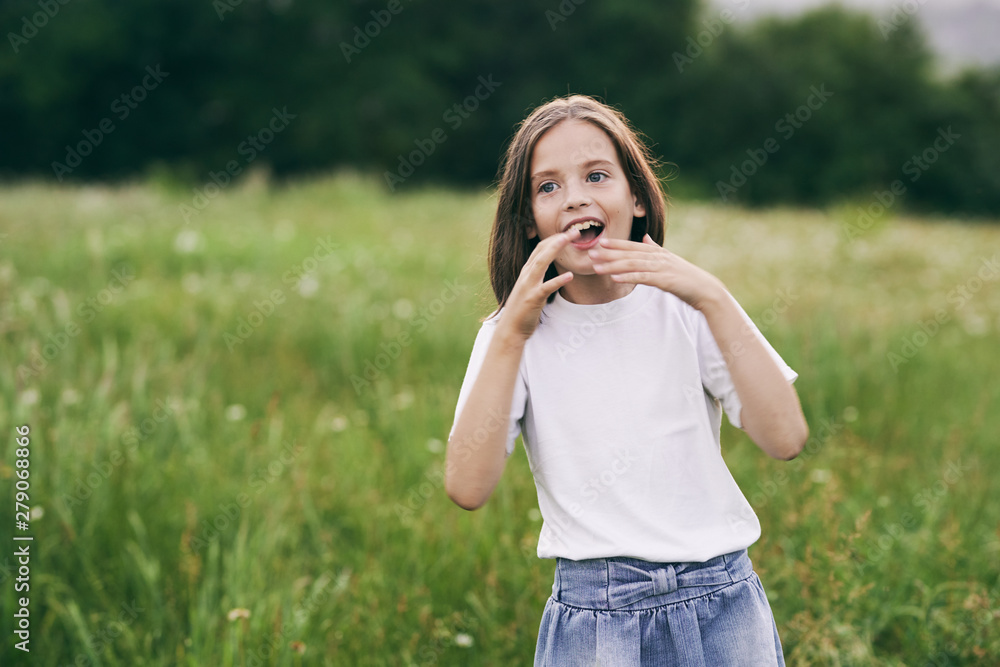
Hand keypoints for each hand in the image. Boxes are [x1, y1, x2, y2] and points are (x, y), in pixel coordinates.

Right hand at [499, 228, 580, 340]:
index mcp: (527, 272)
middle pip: (542, 251)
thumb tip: (551, 271)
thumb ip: (538, 278)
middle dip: (558, 239)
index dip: (554, 239)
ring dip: (555, 249)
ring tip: (569, 240)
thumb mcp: (530, 289)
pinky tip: (570, 275)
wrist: (510, 329)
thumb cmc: (522, 310)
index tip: (568, 233)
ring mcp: (528, 286)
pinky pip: (546, 288)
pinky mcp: (533, 299)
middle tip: (574, 230)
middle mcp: (526, 275)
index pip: (540, 249)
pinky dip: (558, 280)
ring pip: (541, 263)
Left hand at [588, 234, 725, 310]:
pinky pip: (642, 277)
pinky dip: (628, 277)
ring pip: (633, 265)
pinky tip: (615, 278)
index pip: (634, 246)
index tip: (601, 242)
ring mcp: (661, 267)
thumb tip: (645, 238)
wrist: (705, 290)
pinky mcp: (664, 280)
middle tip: (591, 254)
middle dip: (609, 254)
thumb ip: (655, 249)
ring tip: (597, 267)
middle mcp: (658, 257)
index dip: (617, 244)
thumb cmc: (686, 278)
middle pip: (629, 254)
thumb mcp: (669, 261)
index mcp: (658, 252)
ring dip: (613, 266)